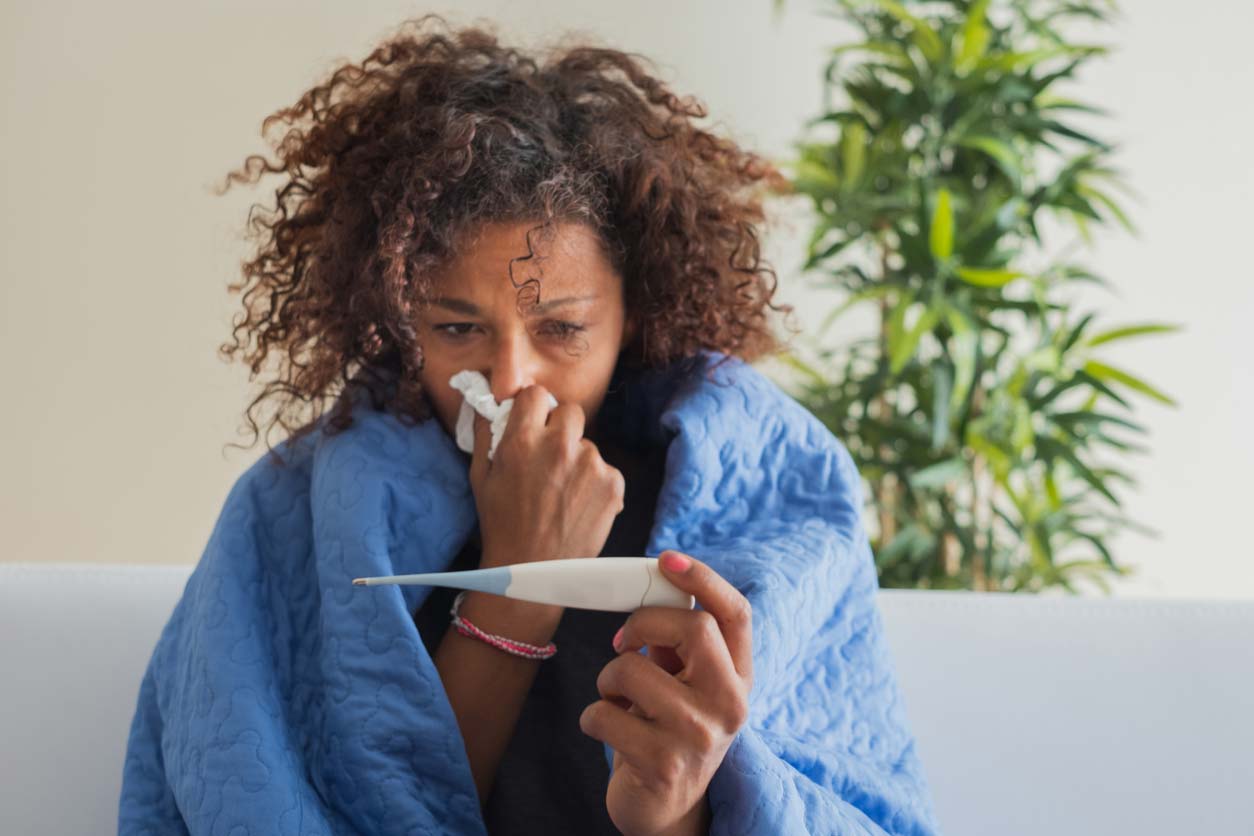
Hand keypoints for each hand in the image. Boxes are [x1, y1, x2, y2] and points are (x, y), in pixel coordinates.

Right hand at [468, 384, 624, 569]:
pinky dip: (596, 483)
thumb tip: (484, 402)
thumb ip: (485, 433)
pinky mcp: (613, 484)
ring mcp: (590, 464)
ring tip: (562, 492)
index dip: (534, 407)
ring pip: (588, 445)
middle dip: (561, 427)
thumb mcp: (480, 477)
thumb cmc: (501, 523)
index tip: (532, 422)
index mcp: (522, 440)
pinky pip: (606, 469)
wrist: (533, 570)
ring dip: (578, 460)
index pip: (535, 394)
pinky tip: (579, 505)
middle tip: (551, 456)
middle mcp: (559, 446)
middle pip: (570, 411)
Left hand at [579, 551, 753, 835]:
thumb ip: (677, 641)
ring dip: (607, 679)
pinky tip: (606, 730)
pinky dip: (592, 716)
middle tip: (621, 643)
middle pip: (693, 628)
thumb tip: (655, 587)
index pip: (736, 614)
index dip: (704, 579)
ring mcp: (701, 737)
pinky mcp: (664, 765)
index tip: (667, 558)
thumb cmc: (667, 730)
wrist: (665, 808)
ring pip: (634, 669)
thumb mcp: (683, 682)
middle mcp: (731, 705)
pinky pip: (604, 714)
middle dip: (642, 623)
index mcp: (739, 676)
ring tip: (615, 699)